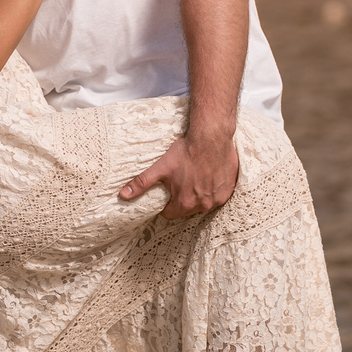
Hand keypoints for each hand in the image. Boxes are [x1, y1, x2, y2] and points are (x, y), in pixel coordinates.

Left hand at [119, 132, 239, 220]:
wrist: (211, 138)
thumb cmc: (186, 152)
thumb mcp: (160, 168)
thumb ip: (142, 183)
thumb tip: (123, 195)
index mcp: (184, 203)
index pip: (170, 213)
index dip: (166, 204)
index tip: (167, 193)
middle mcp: (202, 205)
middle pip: (187, 209)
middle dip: (183, 199)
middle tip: (181, 181)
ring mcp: (217, 199)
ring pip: (203, 203)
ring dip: (199, 195)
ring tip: (195, 178)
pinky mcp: (228, 191)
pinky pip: (218, 197)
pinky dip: (213, 190)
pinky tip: (209, 176)